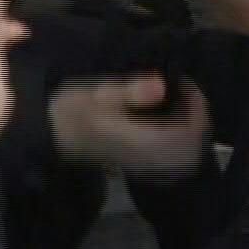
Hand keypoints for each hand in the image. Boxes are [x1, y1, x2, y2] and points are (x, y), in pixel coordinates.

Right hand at [50, 71, 209, 174]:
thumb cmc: (73, 112)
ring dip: (190, 128)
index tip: (185, 82)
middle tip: (185, 91)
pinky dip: (180, 138)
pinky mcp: (141, 166)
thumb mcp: (98, 93)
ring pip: (186, 154)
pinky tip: (169, 118)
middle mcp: (150, 159)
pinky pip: (174, 158)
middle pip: (193, 146)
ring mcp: (146, 166)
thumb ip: (131, 90)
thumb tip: (160, 85)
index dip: (197, 107)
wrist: (51, 136)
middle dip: (197, 117)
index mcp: (143, 143)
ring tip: (179, 102)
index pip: (189, 133)